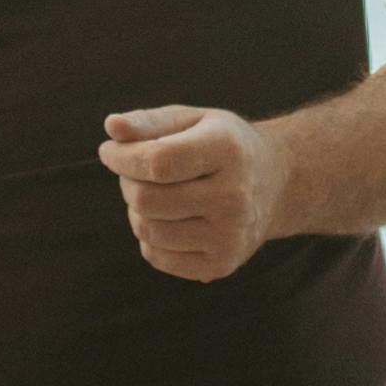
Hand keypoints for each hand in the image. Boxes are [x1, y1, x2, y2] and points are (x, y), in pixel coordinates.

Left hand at [100, 104, 276, 281]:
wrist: (276, 183)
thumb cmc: (222, 145)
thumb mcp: (192, 120)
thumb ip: (149, 122)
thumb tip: (112, 127)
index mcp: (227, 151)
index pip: (158, 162)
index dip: (122, 158)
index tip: (109, 150)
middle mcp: (234, 197)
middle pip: (146, 200)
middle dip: (128, 183)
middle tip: (135, 172)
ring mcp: (230, 236)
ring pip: (146, 230)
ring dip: (137, 210)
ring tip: (156, 194)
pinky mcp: (221, 265)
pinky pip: (155, 256)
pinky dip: (149, 237)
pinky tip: (168, 219)